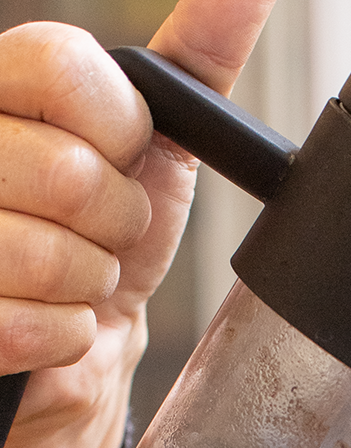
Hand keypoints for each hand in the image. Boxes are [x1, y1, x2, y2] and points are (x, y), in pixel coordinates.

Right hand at [0, 2, 276, 447]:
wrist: (88, 345)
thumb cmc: (117, 238)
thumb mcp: (163, 143)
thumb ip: (196, 64)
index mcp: (0, 87)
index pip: (59, 65)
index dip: (118, 128)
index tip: (124, 157)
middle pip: (66, 170)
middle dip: (116, 221)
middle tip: (102, 234)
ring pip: (53, 255)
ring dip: (91, 283)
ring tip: (76, 280)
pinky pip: (43, 327)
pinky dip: (70, 337)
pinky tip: (55, 325)